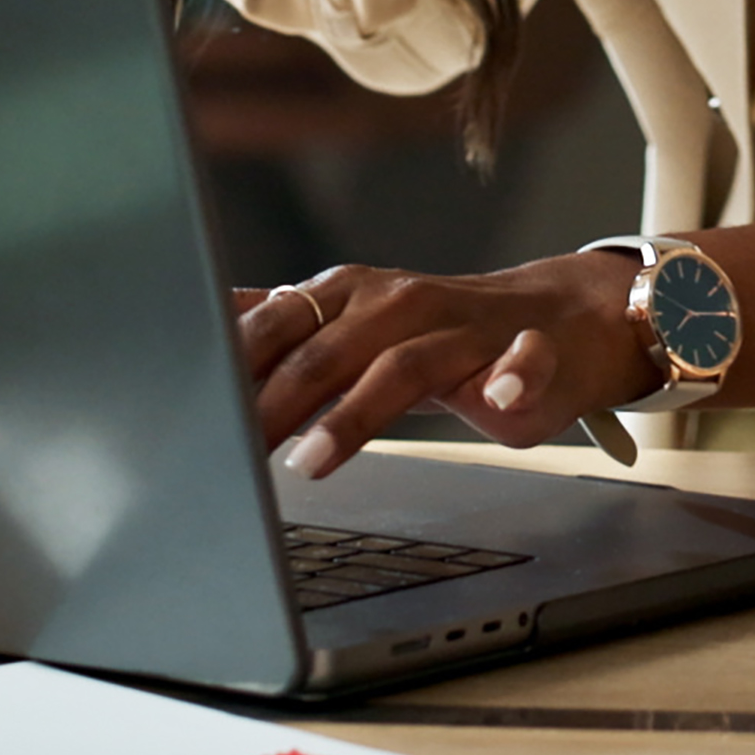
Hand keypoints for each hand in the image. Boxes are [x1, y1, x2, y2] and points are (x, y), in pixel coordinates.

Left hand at [228, 255, 650, 480]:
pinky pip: (522, 360)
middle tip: (233, 452)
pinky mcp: (530, 351)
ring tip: (313, 460)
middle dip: (273, 403)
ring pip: (403, 364)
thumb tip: (203, 321)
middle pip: (326, 350)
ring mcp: (464, 327)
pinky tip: (496, 399)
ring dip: (354, 413)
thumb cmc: (442, 334)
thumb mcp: (352, 325)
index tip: (193, 409)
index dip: (233, 367)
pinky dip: (512, 375)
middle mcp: (400, 302)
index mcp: (350, 294)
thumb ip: (285, 328)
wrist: (560, 317)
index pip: (277, 324)